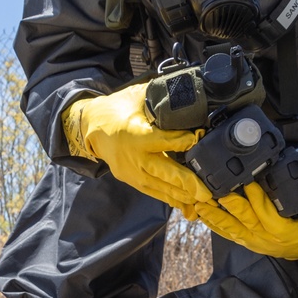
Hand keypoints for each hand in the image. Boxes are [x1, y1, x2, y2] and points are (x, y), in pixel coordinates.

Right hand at [62, 83, 210, 209]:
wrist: (91, 128)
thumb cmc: (117, 110)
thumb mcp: (137, 97)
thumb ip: (160, 98)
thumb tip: (186, 93)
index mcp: (136, 135)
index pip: (165, 140)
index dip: (183, 141)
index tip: (198, 139)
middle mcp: (135, 157)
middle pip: (165, 172)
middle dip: (187, 183)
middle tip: (206, 192)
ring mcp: (132, 172)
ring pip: (161, 186)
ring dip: (182, 195)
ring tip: (201, 200)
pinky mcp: (131, 180)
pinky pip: (153, 192)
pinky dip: (170, 199)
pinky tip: (186, 204)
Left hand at [192, 180, 297, 258]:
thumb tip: (284, 176)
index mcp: (286, 232)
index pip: (268, 213)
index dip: (257, 197)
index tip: (248, 181)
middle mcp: (267, 239)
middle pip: (247, 221)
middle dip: (231, 206)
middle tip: (218, 193)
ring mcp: (255, 242)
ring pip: (233, 229)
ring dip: (216, 216)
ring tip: (202, 204)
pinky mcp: (247, 243)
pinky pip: (228, 234)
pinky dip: (215, 224)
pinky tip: (203, 214)